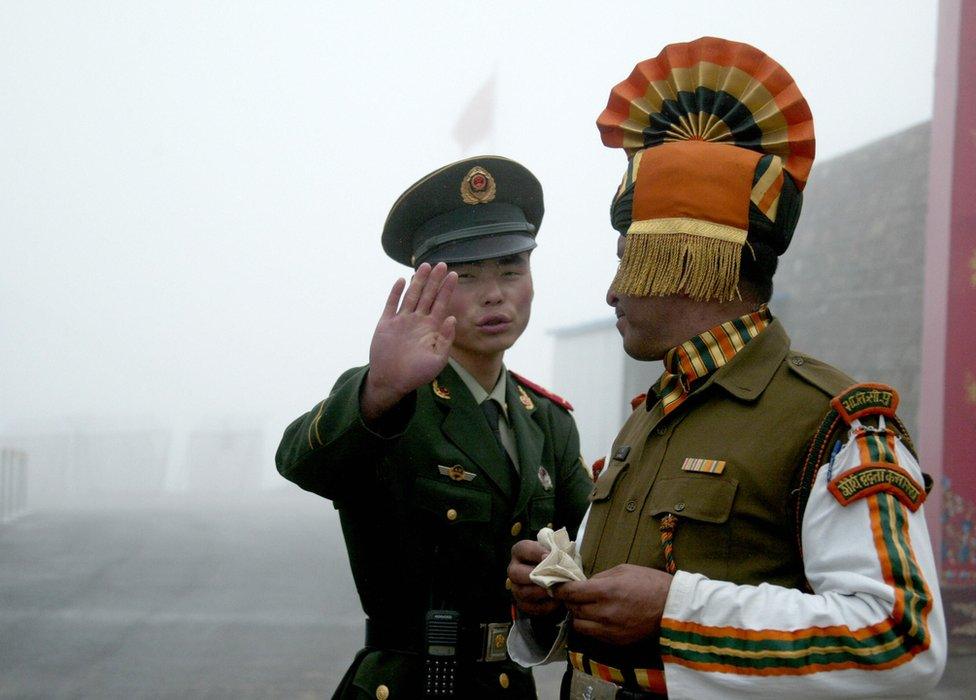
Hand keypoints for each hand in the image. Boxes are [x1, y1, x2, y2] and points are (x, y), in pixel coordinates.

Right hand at [361, 263, 457, 421]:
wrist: (391, 381)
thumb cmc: (417, 374)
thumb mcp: (438, 360)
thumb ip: (446, 339)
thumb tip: (452, 318)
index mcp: (431, 329)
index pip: (441, 304)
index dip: (447, 289)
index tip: (454, 275)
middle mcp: (417, 321)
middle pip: (428, 295)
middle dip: (435, 280)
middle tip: (442, 264)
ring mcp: (402, 321)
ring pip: (412, 296)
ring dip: (418, 281)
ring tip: (425, 266)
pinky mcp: (386, 324)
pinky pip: (391, 304)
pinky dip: (396, 292)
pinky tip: (402, 280)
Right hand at [508, 540, 561, 617]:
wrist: (559, 578)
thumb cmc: (557, 561)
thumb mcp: (557, 552)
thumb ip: (557, 552)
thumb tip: (559, 557)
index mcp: (520, 551)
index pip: (523, 549)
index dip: (536, 552)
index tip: (550, 556)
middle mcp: (514, 569)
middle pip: (515, 573)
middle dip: (534, 576)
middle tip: (551, 577)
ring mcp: (516, 587)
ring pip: (522, 592)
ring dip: (541, 592)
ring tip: (557, 590)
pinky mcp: (522, 603)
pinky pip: (530, 607)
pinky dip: (545, 606)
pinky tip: (556, 601)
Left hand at [553, 564, 671, 644]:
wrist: (672, 607)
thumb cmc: (649, 583)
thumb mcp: (623, 570)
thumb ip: (600, 577)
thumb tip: (583, 583)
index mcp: (605, 591)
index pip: (571, 592)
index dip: (559, 589)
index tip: (555, 586)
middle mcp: (604, 613)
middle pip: (573, 609)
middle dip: (569, 601)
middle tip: (573, 594)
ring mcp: (609, 630)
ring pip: (579, 625)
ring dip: (578, 615)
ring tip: (585, 607)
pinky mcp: (616, 641)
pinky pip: (593, 635)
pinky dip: (591, 626)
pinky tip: (598, 617)